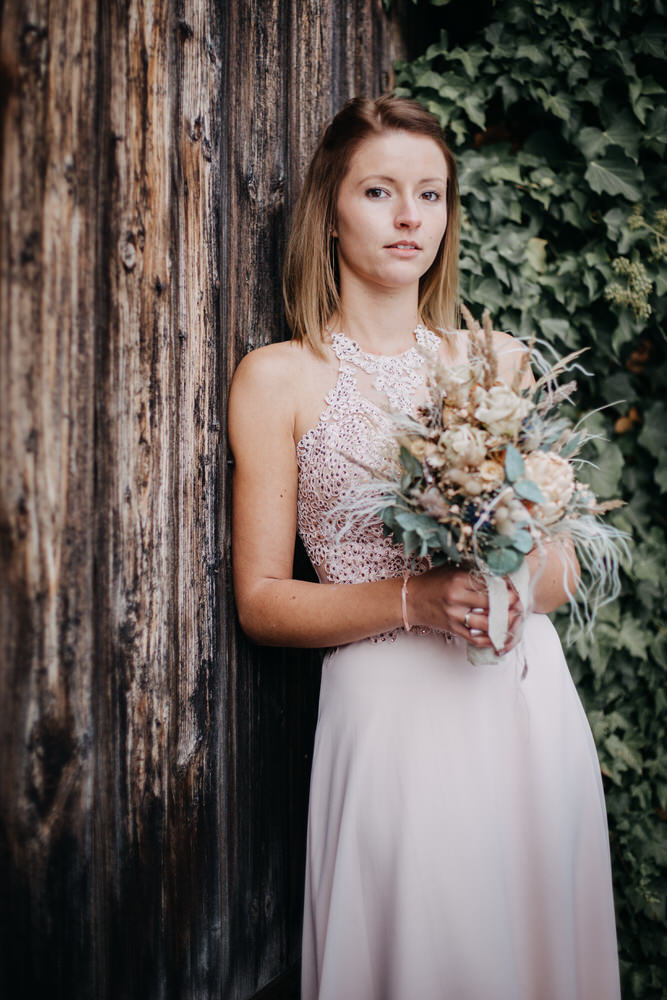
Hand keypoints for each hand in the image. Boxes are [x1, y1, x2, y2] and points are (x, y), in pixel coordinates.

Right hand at [408, 567, 523, 650]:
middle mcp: (457, 598)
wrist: (410, 600)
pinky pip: (475, 637)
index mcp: (458, 580)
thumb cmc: (432, 582)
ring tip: (514, 619)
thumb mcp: (451, 569)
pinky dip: (489, 638)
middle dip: (510, 604)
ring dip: (504, 622)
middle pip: (491, 603)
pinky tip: (500, 635)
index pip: (489, 583)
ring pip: (486, 623)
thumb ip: (473, 571)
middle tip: (521, 603)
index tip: (516, 587)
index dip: (506, 586)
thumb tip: (499, 571)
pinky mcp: (453, 629)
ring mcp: (454, 615)